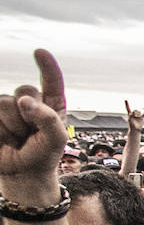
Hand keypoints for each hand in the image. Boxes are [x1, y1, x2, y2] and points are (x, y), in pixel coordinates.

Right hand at [0, 49, 66, 184]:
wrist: (21, 172)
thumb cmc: (43, 155)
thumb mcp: (57, 140)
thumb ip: (48, 119)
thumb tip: (25, 101)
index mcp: (51, 103)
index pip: (51, 81)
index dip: (46, 66)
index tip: (39, 52)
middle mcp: (28, 101)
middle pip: (24, 91)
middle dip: (27, 115)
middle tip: (30, 134)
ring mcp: (8, 107)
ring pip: (4, 102)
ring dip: (11, 125)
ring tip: (17, 138)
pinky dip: (0, 128)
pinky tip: (5, 138)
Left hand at [125, 100, 143, 131]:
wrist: (135, 130)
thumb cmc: (131, 125)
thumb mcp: (130, 120)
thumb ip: (131, 115)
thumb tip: (132, 112)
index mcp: (130, 115)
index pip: (128, 109)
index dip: (127, 104)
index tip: (126, 100)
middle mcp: (134, 115)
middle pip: (135, 110)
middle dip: (135, 112)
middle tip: (135, 115)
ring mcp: (138, 116)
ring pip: (139, 112)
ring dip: (138, 114)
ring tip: (138, 117)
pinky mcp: (141, 118)